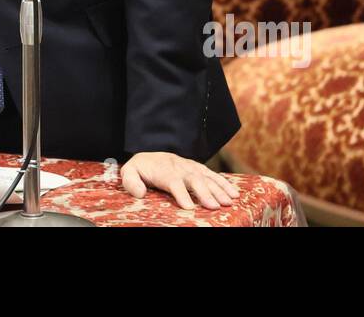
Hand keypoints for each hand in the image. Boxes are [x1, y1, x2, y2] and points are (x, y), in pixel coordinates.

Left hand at [120, 152, 239, 209]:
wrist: (151, 154)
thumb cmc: (142, 168)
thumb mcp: (129, 171)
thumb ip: (131, 181)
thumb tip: (139, 193)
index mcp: (163, 170)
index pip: (173, 181)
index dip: (181, 194)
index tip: (189, 207)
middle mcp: (180, 167)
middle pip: (194, 179)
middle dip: (205, 192)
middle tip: (214, 206)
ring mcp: (191, 167)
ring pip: (206, 177)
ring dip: (219, 189)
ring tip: (229, 201)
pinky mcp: (199, 168)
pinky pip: (213, 175)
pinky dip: (224, 183)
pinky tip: (234, 193)